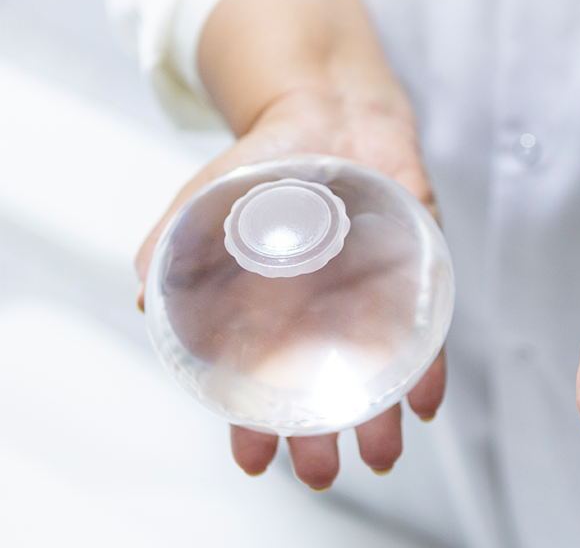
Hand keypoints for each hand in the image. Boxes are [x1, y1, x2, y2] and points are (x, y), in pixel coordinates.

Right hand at [136, 89, 445, 489]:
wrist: (330, 112)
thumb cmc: (267, 164)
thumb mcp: (208, 198)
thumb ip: (173, 244)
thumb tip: (143, 298)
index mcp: (275, 310)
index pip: (265, 381)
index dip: (257, 424)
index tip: (254, 460)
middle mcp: (326, 314)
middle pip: (327, 389)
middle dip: (322, 437)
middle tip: (320, 474)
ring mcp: (372, 296)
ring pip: (380, 371)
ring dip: (381, 417)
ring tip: (379, 455)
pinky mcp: (415, 270)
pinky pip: (426, 328)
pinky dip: (429, 365)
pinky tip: (426, 401)